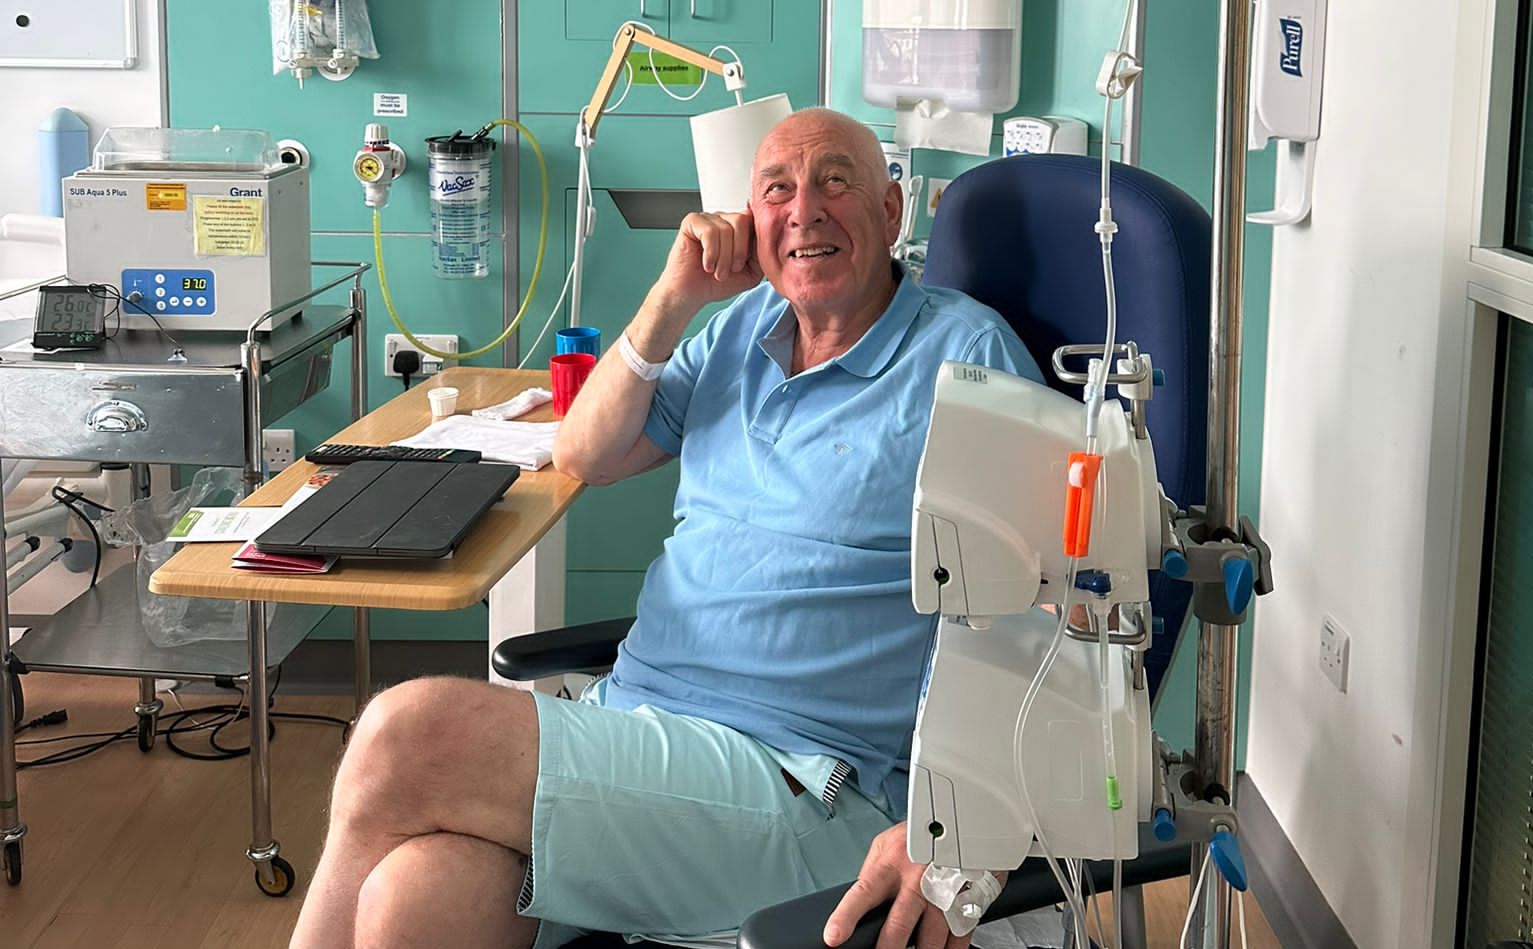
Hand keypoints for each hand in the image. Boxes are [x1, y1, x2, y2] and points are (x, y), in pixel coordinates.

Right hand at [651, 210, 763, 313]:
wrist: (691, 294)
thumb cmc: (717, 283)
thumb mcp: (751, 271)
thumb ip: (762, 253)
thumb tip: (769, 236)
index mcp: (739, 228)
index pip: (755, 219)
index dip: (754, 240)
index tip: (746, 261)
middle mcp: (724, 219)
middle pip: (742, 220)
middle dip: (739, 250)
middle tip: (731, 269)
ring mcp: (708, 218)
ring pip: (726, 229)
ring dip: (723, 257)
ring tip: (717, 271)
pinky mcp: (692, 222)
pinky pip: (709, 231)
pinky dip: (711, 252)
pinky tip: (707, 264)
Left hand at [824, 823, 1001, 948]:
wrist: (957, 824)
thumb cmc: (915, 837)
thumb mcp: (884, 845)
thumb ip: (871, 873)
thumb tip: (857, 902)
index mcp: (890, 865)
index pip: (862, 892)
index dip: (845, 916)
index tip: (833, 936)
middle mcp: (916, 881)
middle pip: (899, 925)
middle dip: (888, 948)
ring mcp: (942, 893)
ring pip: (931, 936)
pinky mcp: (966, 901)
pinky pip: (958, 936)